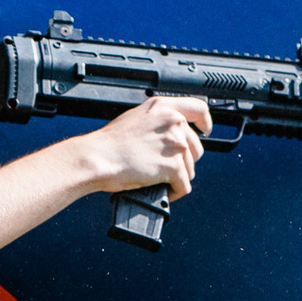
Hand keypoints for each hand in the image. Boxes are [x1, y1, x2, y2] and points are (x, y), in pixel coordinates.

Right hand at [83, 96, 210, 197]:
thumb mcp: (135, 119)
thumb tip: (168, 136)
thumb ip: (157, 121)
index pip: (199, 108)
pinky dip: (174, 192)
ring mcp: (175, 143)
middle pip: (197, 147)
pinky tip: (162, 191)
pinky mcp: (174, 166)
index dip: (204, 122)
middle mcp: (173, 122)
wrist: (96, 157)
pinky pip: (184, 186)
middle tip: (166, 167)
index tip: (205, 130)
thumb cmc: (108, 143)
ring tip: (158, 179)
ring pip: (190, 169)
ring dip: (177, 177)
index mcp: (163, 107)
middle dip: (184, 160)